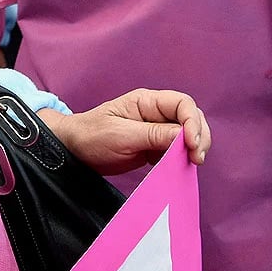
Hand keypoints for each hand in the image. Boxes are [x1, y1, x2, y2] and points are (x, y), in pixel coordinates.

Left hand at [42, 88, 211, 174]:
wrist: (72, 151)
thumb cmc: (91, 137)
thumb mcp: (122, 135)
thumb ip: (154, 135)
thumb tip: (185, 137)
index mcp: (147, 102)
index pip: (182, 104)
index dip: (193, 122)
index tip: (192, 144)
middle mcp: (155, 113)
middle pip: (191, 118)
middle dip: (199, 136)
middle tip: (197, 159)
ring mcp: (156, 130)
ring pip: (187, 135)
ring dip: (193, 149)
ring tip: (191, 164)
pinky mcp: (153, 147)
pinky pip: (175, 150)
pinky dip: (182, 158)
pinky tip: (179, 169)